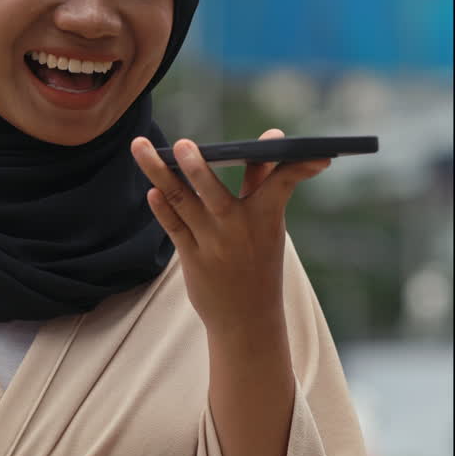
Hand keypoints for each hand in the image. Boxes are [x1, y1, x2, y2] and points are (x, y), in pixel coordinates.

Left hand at [131, 129, 329, 337]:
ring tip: (140, 146)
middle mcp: (238, 228)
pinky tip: (152, 190)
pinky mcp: (192, 258)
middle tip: (183, 145)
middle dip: (197, 168)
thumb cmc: (259, 261)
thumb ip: (262, 179)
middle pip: (213, 192)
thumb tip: (272, 136)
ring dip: (159, 173)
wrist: (247, 319)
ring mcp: (213, 244)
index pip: (281, 183)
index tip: (314, 155)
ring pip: (182, 201)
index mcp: (266, 217)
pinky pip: (173, 227)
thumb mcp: (269, 223)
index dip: (297, 166)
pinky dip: (162, 208)